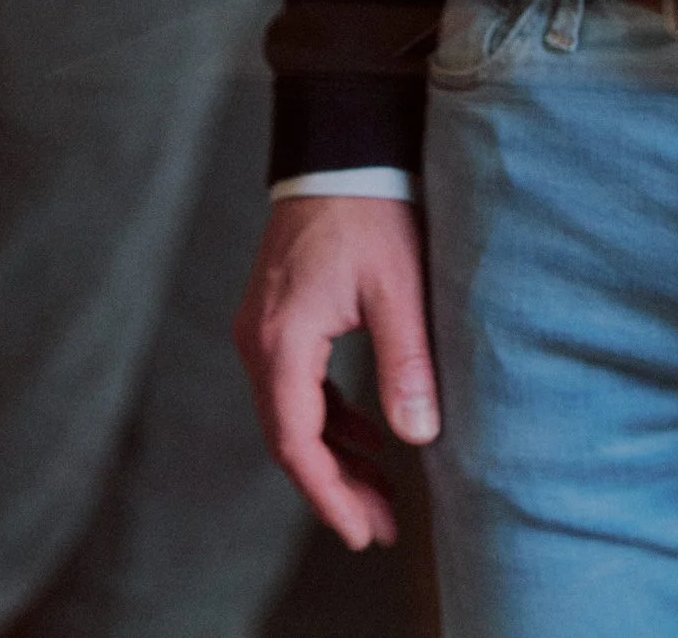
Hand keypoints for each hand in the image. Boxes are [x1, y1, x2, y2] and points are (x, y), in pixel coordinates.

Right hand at [234, 195, 435, 549]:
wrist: (340, 146)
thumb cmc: (371, 207)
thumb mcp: (398, 286)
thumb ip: (406, 362)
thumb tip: (417, 437)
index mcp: (283, 340)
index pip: (297, 443)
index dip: (330, 495)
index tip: (361, 530)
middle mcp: (259, 340)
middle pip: (290, 437)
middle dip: (336, 485)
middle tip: (380, 523)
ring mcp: (263, 328)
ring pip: (292, 414)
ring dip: (333, 454)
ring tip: (380, 490)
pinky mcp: (276, 315)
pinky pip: (296, 385)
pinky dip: (329, 415)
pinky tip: (365, 431)